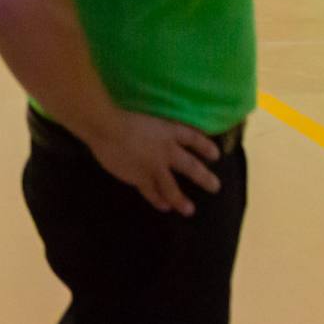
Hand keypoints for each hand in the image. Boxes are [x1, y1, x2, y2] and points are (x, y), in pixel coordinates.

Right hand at [83, 110, 222, 214]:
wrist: (107, 129)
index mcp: (168, 131)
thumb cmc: (121, 114)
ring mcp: (154, 167)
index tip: (216, 155)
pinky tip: (164, 206)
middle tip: (215, 187)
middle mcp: (167, 151)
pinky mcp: (139, 178)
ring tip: (189, 210)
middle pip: (190, 166)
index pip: (192, 138)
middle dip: (204, 178)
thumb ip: (153, 126)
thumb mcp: (146, 115)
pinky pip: (152, 192)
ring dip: (181, 200)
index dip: (204, 146)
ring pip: (172, 188)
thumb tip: (156, 130)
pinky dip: (158, 200)